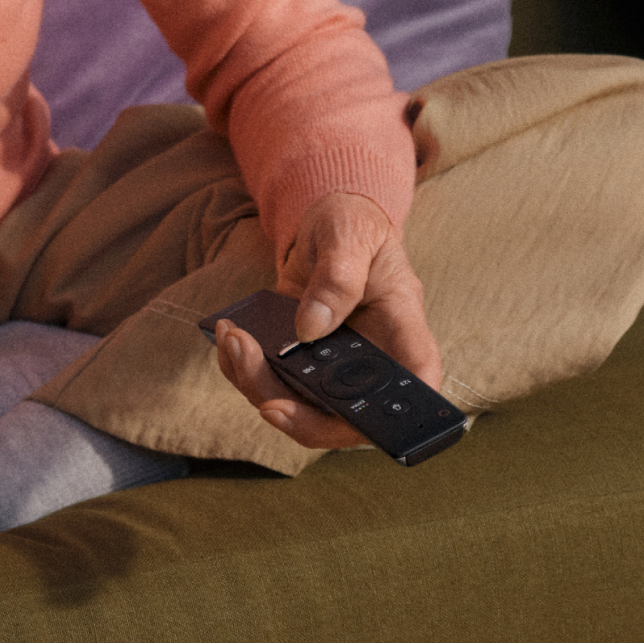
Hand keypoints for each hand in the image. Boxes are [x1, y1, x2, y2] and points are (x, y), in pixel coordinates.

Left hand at [213, 191, 440, 451]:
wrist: (328, 221)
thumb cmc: (354, 225)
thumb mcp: (350, 235)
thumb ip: (338, 277)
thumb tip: (310, 329)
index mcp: (405, 336)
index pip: (414, 395)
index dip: (381, 422)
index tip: (330, 417)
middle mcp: (372, 364)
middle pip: (343, 417)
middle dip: (292, 408)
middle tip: (249, 362)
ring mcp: (335, 368)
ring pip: (300, 406)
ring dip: (257, 383)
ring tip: (231, 337)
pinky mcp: (301, 360)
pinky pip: (274, 383)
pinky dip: (244, 368)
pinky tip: (228, 336)